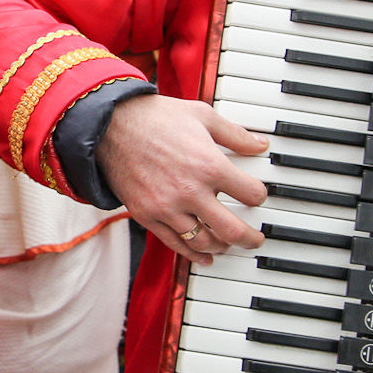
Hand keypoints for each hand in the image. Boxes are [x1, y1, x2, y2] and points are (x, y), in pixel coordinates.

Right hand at [97, 94, 268, 265]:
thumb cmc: (157, 117)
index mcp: (210, 165)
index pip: (251, 194)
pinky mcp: (148, 215)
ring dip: (222, 246)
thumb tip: (260, 145)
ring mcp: (168, 207)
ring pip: (204, 242)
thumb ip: (235, 134)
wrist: (112, 124)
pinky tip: (204, 257)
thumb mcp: (203, 115)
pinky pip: (175, 244)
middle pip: (233, 230)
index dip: (259, 196)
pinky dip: (193, 255)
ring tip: (228, 243)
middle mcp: (191, 191)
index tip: (257, 196)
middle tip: (256, 239)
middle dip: (250, 238)